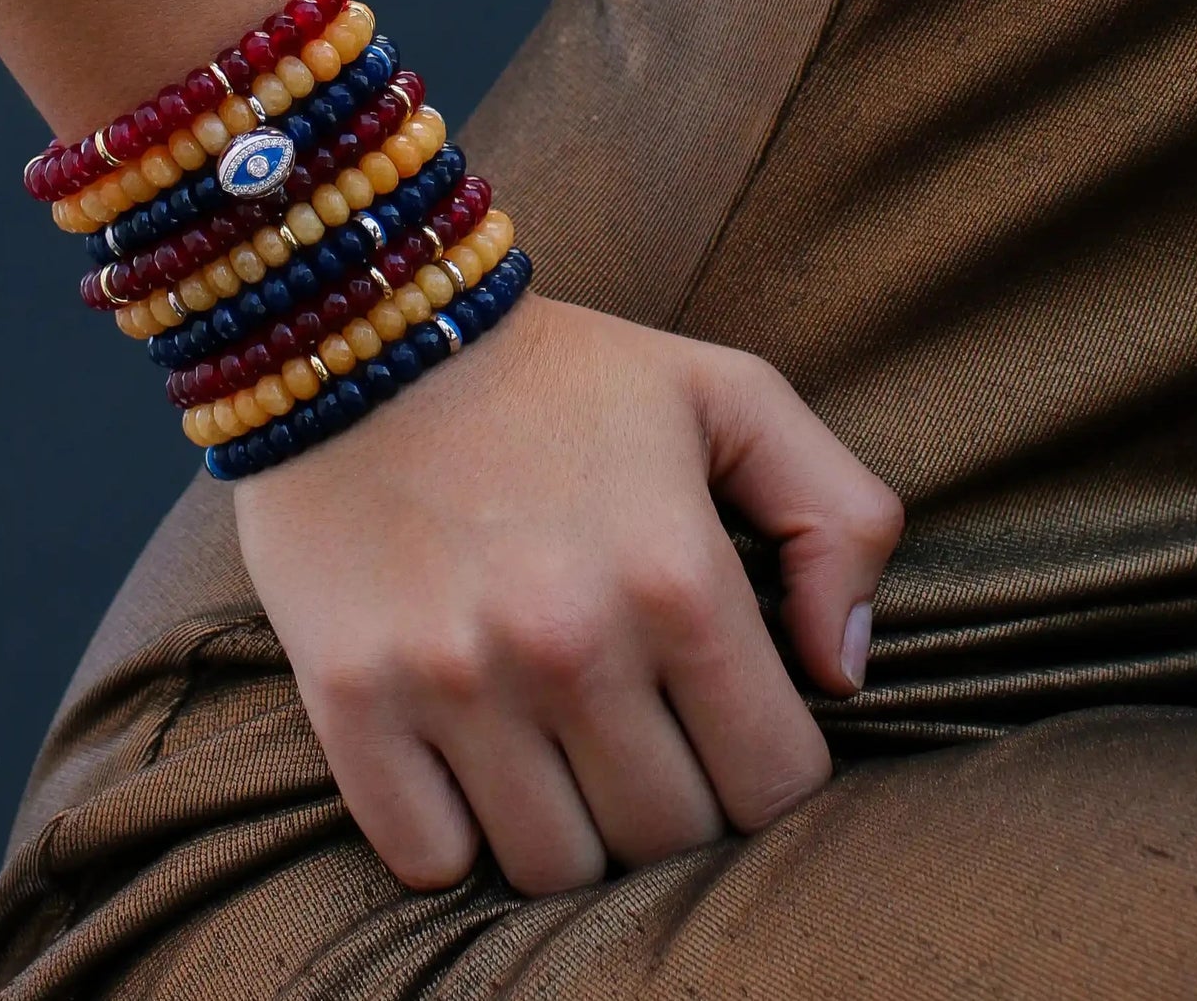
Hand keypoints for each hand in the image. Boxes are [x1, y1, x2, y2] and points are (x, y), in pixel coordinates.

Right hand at [234, 294, 901, 895]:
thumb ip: (840, 519)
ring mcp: (454, 681)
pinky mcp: (352, 698)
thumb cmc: (557, 371)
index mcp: (680, 577)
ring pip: (555, 869)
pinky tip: (464, 770)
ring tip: (553, 758)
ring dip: (569, 833)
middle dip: (672, 804)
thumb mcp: (730, 395)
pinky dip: (455, 840)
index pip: (775, 783)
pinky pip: (429, 859)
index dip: (765, 771)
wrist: (353, 327)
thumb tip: (844, 674)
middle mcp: (572, 644)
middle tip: (636, 739)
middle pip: (668, 838)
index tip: (723, 729)